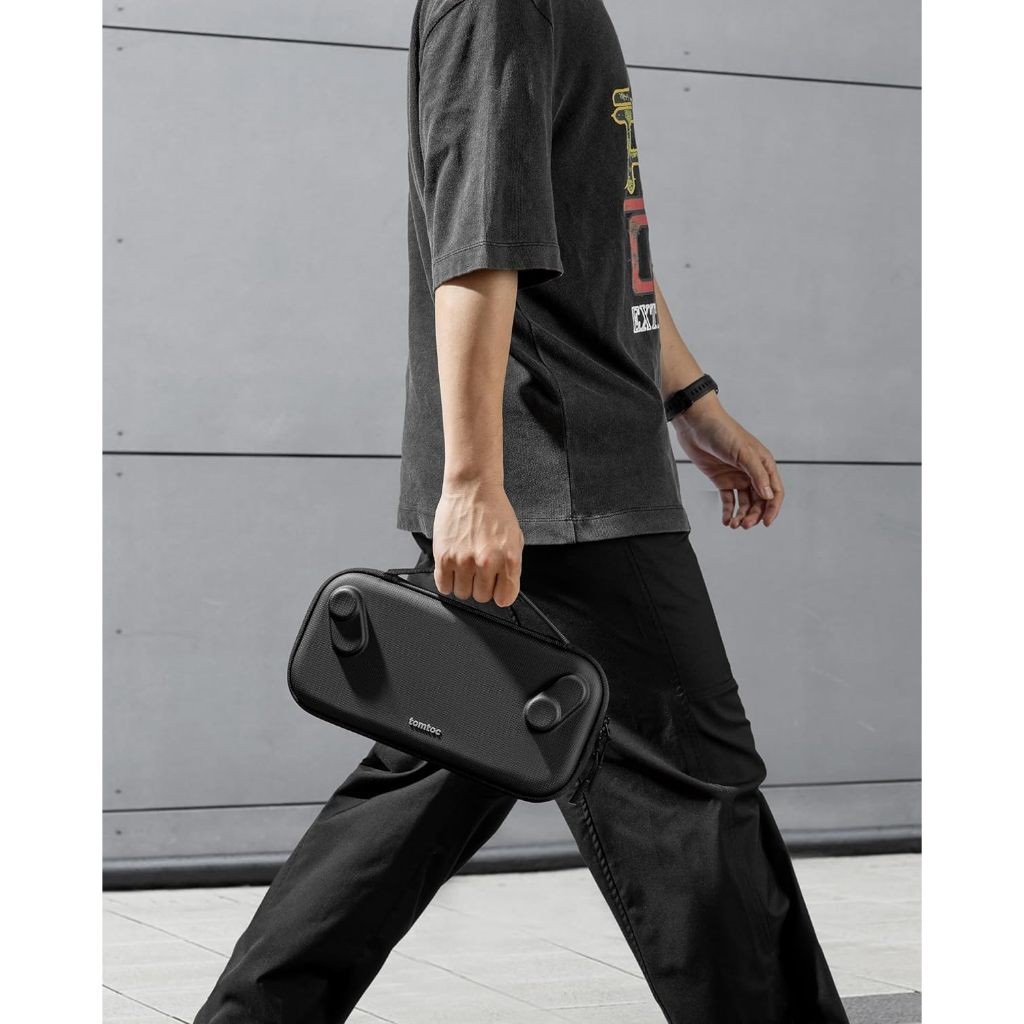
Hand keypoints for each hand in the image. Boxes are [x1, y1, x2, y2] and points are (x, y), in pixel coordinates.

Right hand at [432, 478, 524, 605]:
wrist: (473, 488)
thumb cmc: (494, 510)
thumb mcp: (515, 538)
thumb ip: (511, 566)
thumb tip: (504, 587)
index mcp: (509, 559)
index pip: (505, 598)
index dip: (499, 593)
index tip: (495, 587)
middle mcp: (487, 562)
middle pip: (481, 597)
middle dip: (480, 586)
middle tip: (478, 571)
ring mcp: (464, 561)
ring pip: (462, 593)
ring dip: (463, 583)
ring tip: (464, 567)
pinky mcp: (444, 556)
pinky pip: (444, 586)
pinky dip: (447, 582)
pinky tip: (452, 569)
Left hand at [671, 397, 784, 527]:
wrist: (696, 423)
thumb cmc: (722, 431)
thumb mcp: (743, 452)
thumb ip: (757, 474)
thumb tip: (769, 496)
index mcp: (763, 463)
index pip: (774, 491)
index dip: (772, 508)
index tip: (766, 523)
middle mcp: (752, 471)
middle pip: (759, 500)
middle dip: (754, 515)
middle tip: (744, 526)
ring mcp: (736, 476)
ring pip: (744, 502)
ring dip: (741, 515)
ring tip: (734, 525)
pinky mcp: (720, 479)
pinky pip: (728, 500)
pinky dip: (728, 511)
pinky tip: (726, 521)